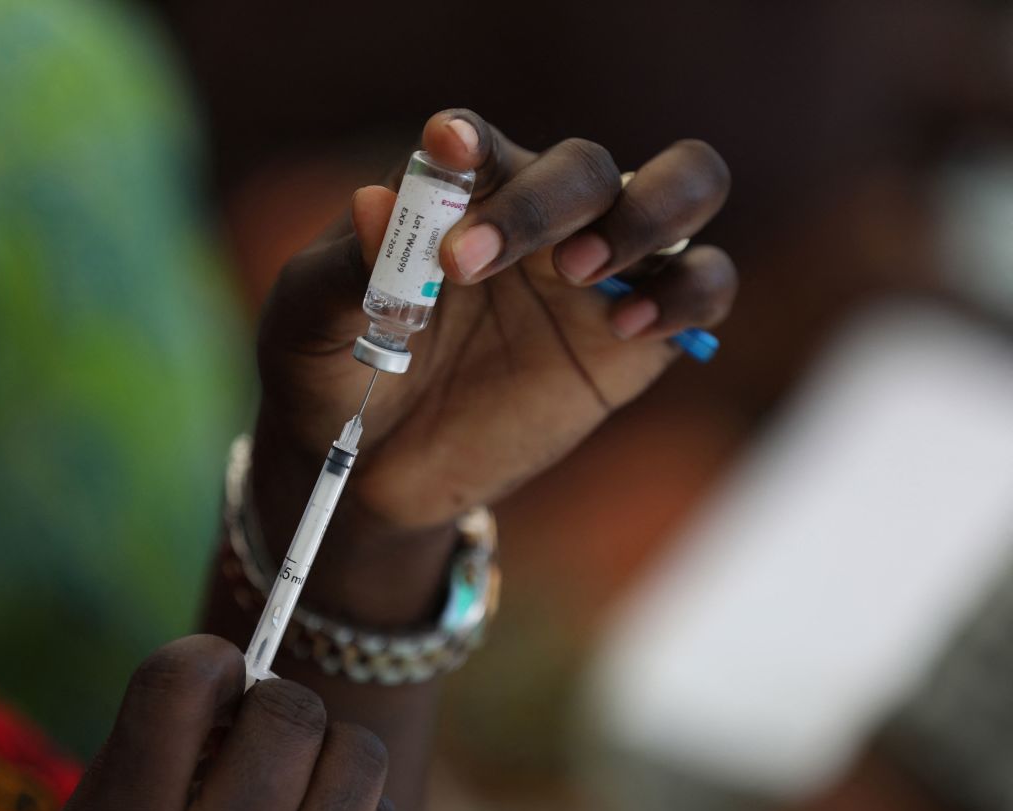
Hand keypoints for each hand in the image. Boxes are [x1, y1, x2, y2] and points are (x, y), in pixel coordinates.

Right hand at [43, 635, 395, 810]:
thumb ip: (148, 752)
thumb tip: (241, 674)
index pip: (177, 683)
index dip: (204, 661)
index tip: (216, 680)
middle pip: (289, 713)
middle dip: (275, 709)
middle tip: (255, 738)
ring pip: (358, 758)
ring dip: (329, 756)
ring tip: (294, 786)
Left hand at [256, 108, 734, 529]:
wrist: (372, 469)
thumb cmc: (333, 373)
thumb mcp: (308, 325)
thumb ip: (342, 269)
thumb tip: (374, 206)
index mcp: (457, 197)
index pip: (479, 144)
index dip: (471, 139)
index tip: (446, 150)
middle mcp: (539, 219)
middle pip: (585, 163)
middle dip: (543, 200)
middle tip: (471, 264)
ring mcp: (597, 274)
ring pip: (683, 189)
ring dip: (647, 212)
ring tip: (580, 272)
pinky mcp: (637, 340)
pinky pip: (704, 286)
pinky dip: (687, 292)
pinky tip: (627, 327)